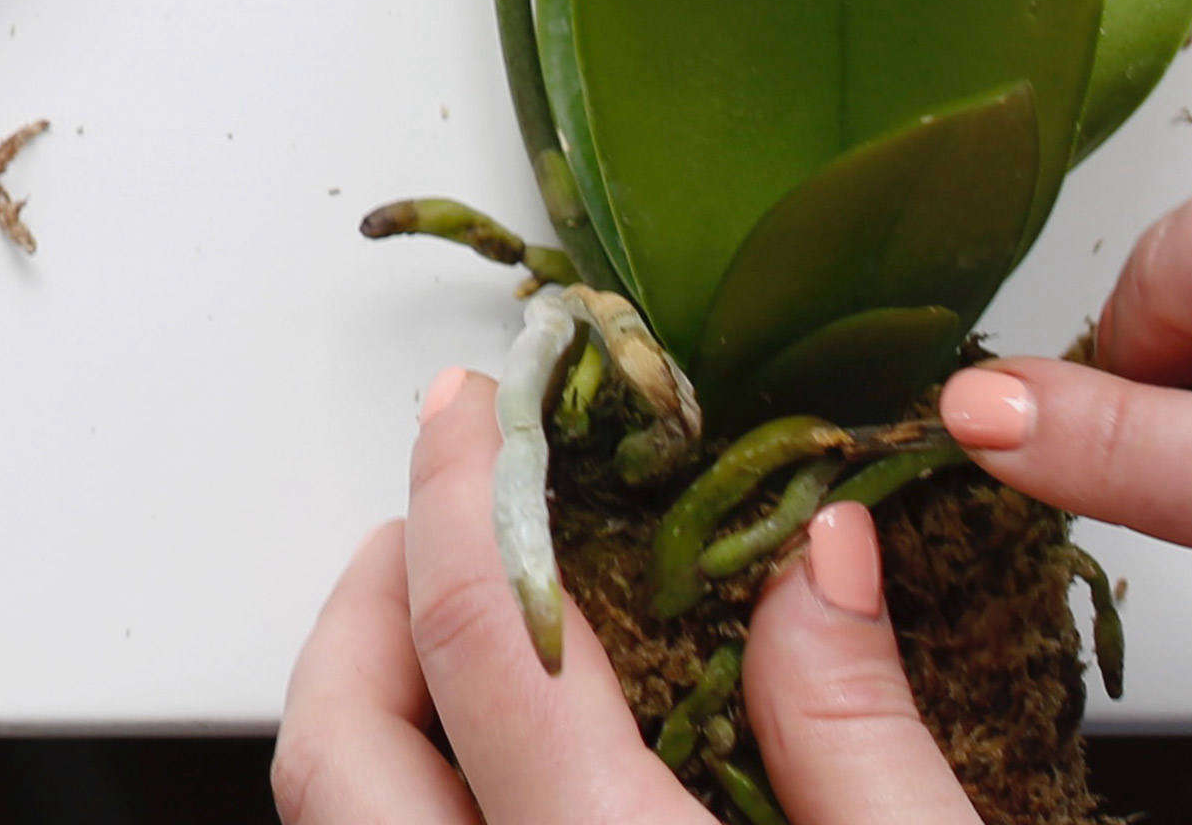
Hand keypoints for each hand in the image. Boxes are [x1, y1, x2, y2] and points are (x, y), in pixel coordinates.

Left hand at [274, 368, 977, 821]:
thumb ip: (858, 727)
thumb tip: (820, 551)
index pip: (481, 636)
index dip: (461, 495)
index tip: (469, 406)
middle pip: (334, 751)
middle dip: (365, 616)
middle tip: (453, 531)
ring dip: (373, 720)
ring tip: (475, 642)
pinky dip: (416, 805)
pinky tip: (505, 774)